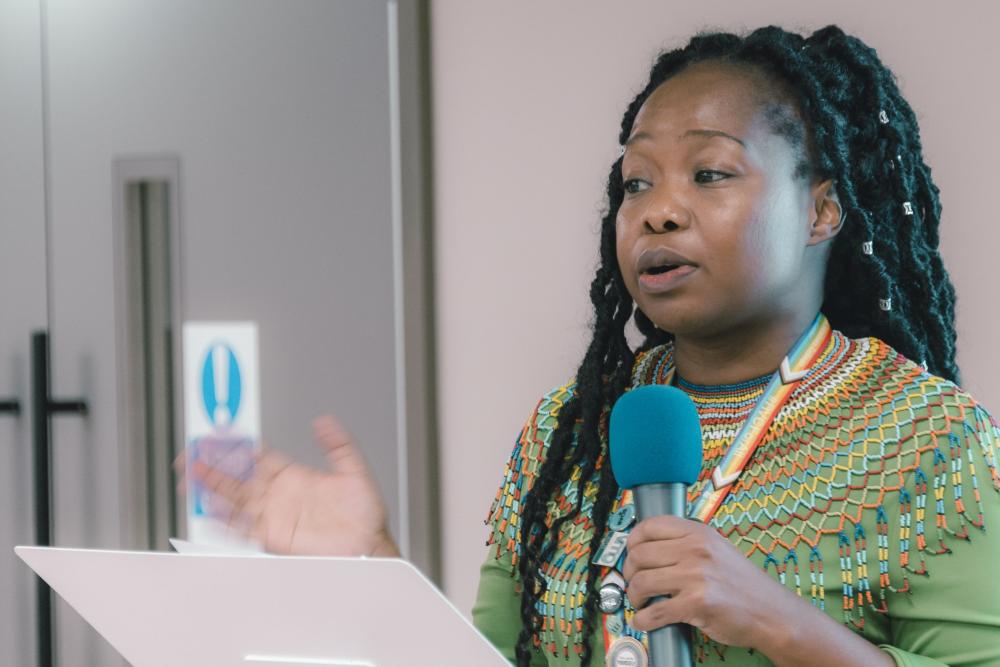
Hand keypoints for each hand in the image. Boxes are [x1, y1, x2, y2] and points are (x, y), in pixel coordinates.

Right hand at [176, 415, 398, 556]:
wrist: (367, 546)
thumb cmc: (363, 515)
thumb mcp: (354, 471)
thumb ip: (339, 445)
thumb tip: (325, 422)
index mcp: (294, 476)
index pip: (258, 456)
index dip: (239, 445)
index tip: (221, 434)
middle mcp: (280, 494)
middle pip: (239, 476)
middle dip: (215, 465)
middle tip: (193, 453)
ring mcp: (274, 514)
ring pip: (235, 499)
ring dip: (213, 489)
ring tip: (191, 477)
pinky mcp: (273, 535)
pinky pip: (243, 526)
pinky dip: (225, 519)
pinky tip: (209, 510)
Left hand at [622, 515, 798, 649]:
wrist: (771, 612)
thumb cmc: (743, 584)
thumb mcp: (717, 548)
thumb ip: (686, 543)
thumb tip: (648, 548)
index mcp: (698, 533)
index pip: (649, 526)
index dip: (632, 542)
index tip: (631, 554)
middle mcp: (695, 550)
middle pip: (639, 555)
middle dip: (629, 572)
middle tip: (634, 583)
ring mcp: (695, 576)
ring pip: (641, 582)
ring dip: (634, 596)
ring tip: (641, 602)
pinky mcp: (695, 604)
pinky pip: (653, 612)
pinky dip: (642, 620)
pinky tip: (645, 621)